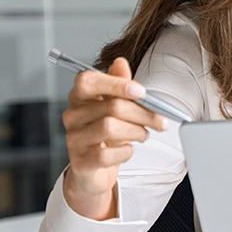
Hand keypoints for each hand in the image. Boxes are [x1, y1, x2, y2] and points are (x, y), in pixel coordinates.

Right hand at [62, 57, 165, 220]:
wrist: (94, 169)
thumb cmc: (105, 134)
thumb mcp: (113, 106)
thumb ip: (118, 84)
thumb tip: (120, 62)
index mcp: (79, 97)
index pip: (88, 81)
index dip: (116, 84)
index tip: (141, 92)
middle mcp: (72, 116)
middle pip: (111, 107)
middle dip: (143, 113)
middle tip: (160, 121)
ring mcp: (74, 139)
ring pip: (110, 128)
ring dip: (136, 132)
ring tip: (144, 134)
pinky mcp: (80, 162)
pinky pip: (108, 154)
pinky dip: (125, 152)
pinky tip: (127, 149)